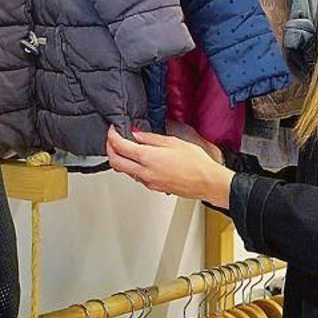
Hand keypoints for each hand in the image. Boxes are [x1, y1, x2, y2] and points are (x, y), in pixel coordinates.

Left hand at [105, 126, 233, 206]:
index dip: (112, 136)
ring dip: (121, 159)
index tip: (113, 130)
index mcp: (148, 158)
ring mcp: (148, 182)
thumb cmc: (196, 163)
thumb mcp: (174, 142)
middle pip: (115, 162)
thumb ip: (151, 138)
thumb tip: (137, 135)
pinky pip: (137, 177)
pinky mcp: (154, 187)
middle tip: (112, 140)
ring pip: (124, 171)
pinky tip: (141, 161)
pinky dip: (133, 167)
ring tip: (127, 149)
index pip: (120, 146)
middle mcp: (144, 172)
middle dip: (110, 149)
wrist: (207, 182)